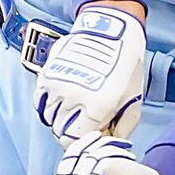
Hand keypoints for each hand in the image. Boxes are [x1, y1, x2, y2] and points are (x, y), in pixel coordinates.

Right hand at [34, 3, 146, 142]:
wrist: (111, 31)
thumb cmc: (126, 64)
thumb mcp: (133, 102)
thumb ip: (120, 130)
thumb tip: (107, 142)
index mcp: (97, 106)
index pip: (72, 140)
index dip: (79, 142)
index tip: (87, 136)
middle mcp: (73, 96)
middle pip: (59, 130)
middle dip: (71, 130)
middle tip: (84, 121)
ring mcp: (57, 84)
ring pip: (49, 116)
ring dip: (60, 117)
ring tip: (75, 106)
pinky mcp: (47, 74)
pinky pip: (41, 100)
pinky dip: (49, 103)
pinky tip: (64, 97)